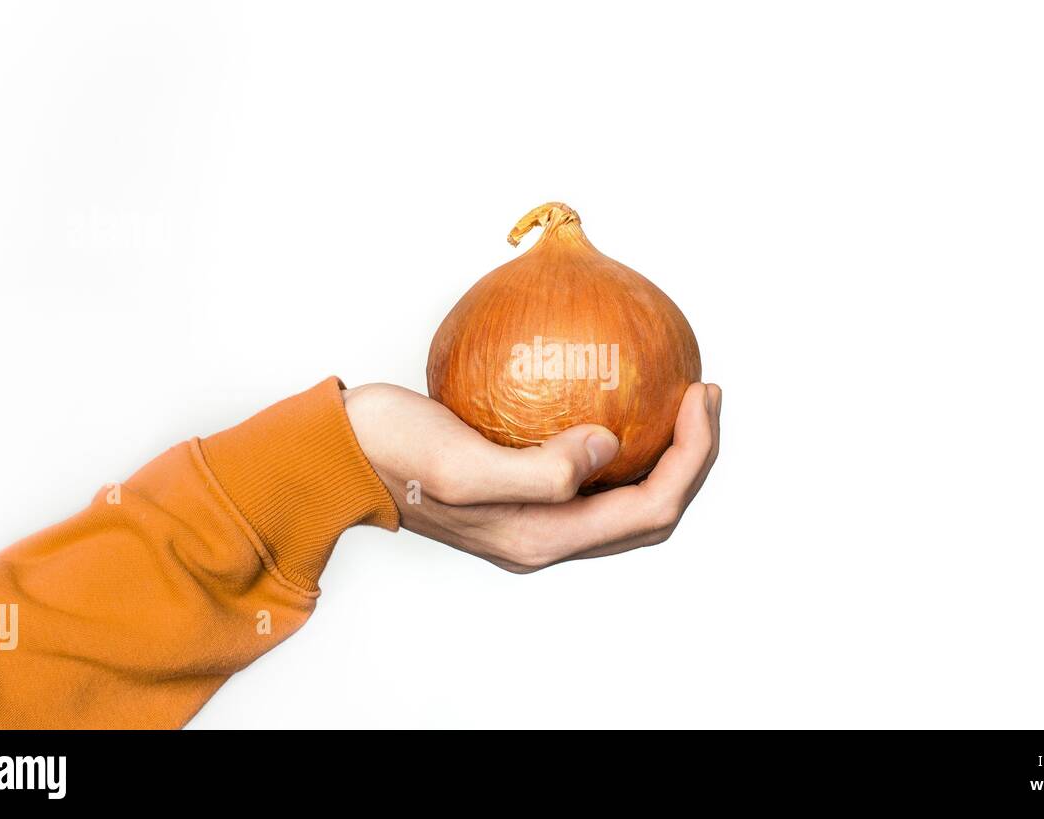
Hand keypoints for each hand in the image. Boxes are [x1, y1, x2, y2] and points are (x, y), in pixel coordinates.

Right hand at [343, 382, 721, 572]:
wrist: (341, 454)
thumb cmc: (391, 452)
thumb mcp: (460, 464)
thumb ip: (540, 471)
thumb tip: (610, 448)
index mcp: (543, 538)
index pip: (651, 509)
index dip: (693, 458)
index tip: (700, 395)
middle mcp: (547, 536)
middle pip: (650, 511)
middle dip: (692, 458)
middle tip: (702, 394)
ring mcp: (535, 517)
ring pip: (626, 496)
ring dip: (664, 452)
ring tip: (679, 397)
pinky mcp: (521, 489)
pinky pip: (593, 473)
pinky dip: (623, 442)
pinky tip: (620, 397)